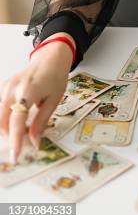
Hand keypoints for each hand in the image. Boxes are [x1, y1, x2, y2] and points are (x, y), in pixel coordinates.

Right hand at [0, 37, 73, 163]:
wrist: (50, 59)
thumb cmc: (55, 78)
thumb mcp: (54, 100)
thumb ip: (41, 122)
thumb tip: (34, 143)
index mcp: (28, 92)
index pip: (16, 122)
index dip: (15, 141)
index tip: (15, 156)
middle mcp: (12, 89)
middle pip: (2, 122)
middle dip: (11, 136)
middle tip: (26, 139)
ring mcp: (5, 87)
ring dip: (8, 128)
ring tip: (24, 127)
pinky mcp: (2, 87)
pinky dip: (6, 119)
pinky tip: (18, 119)